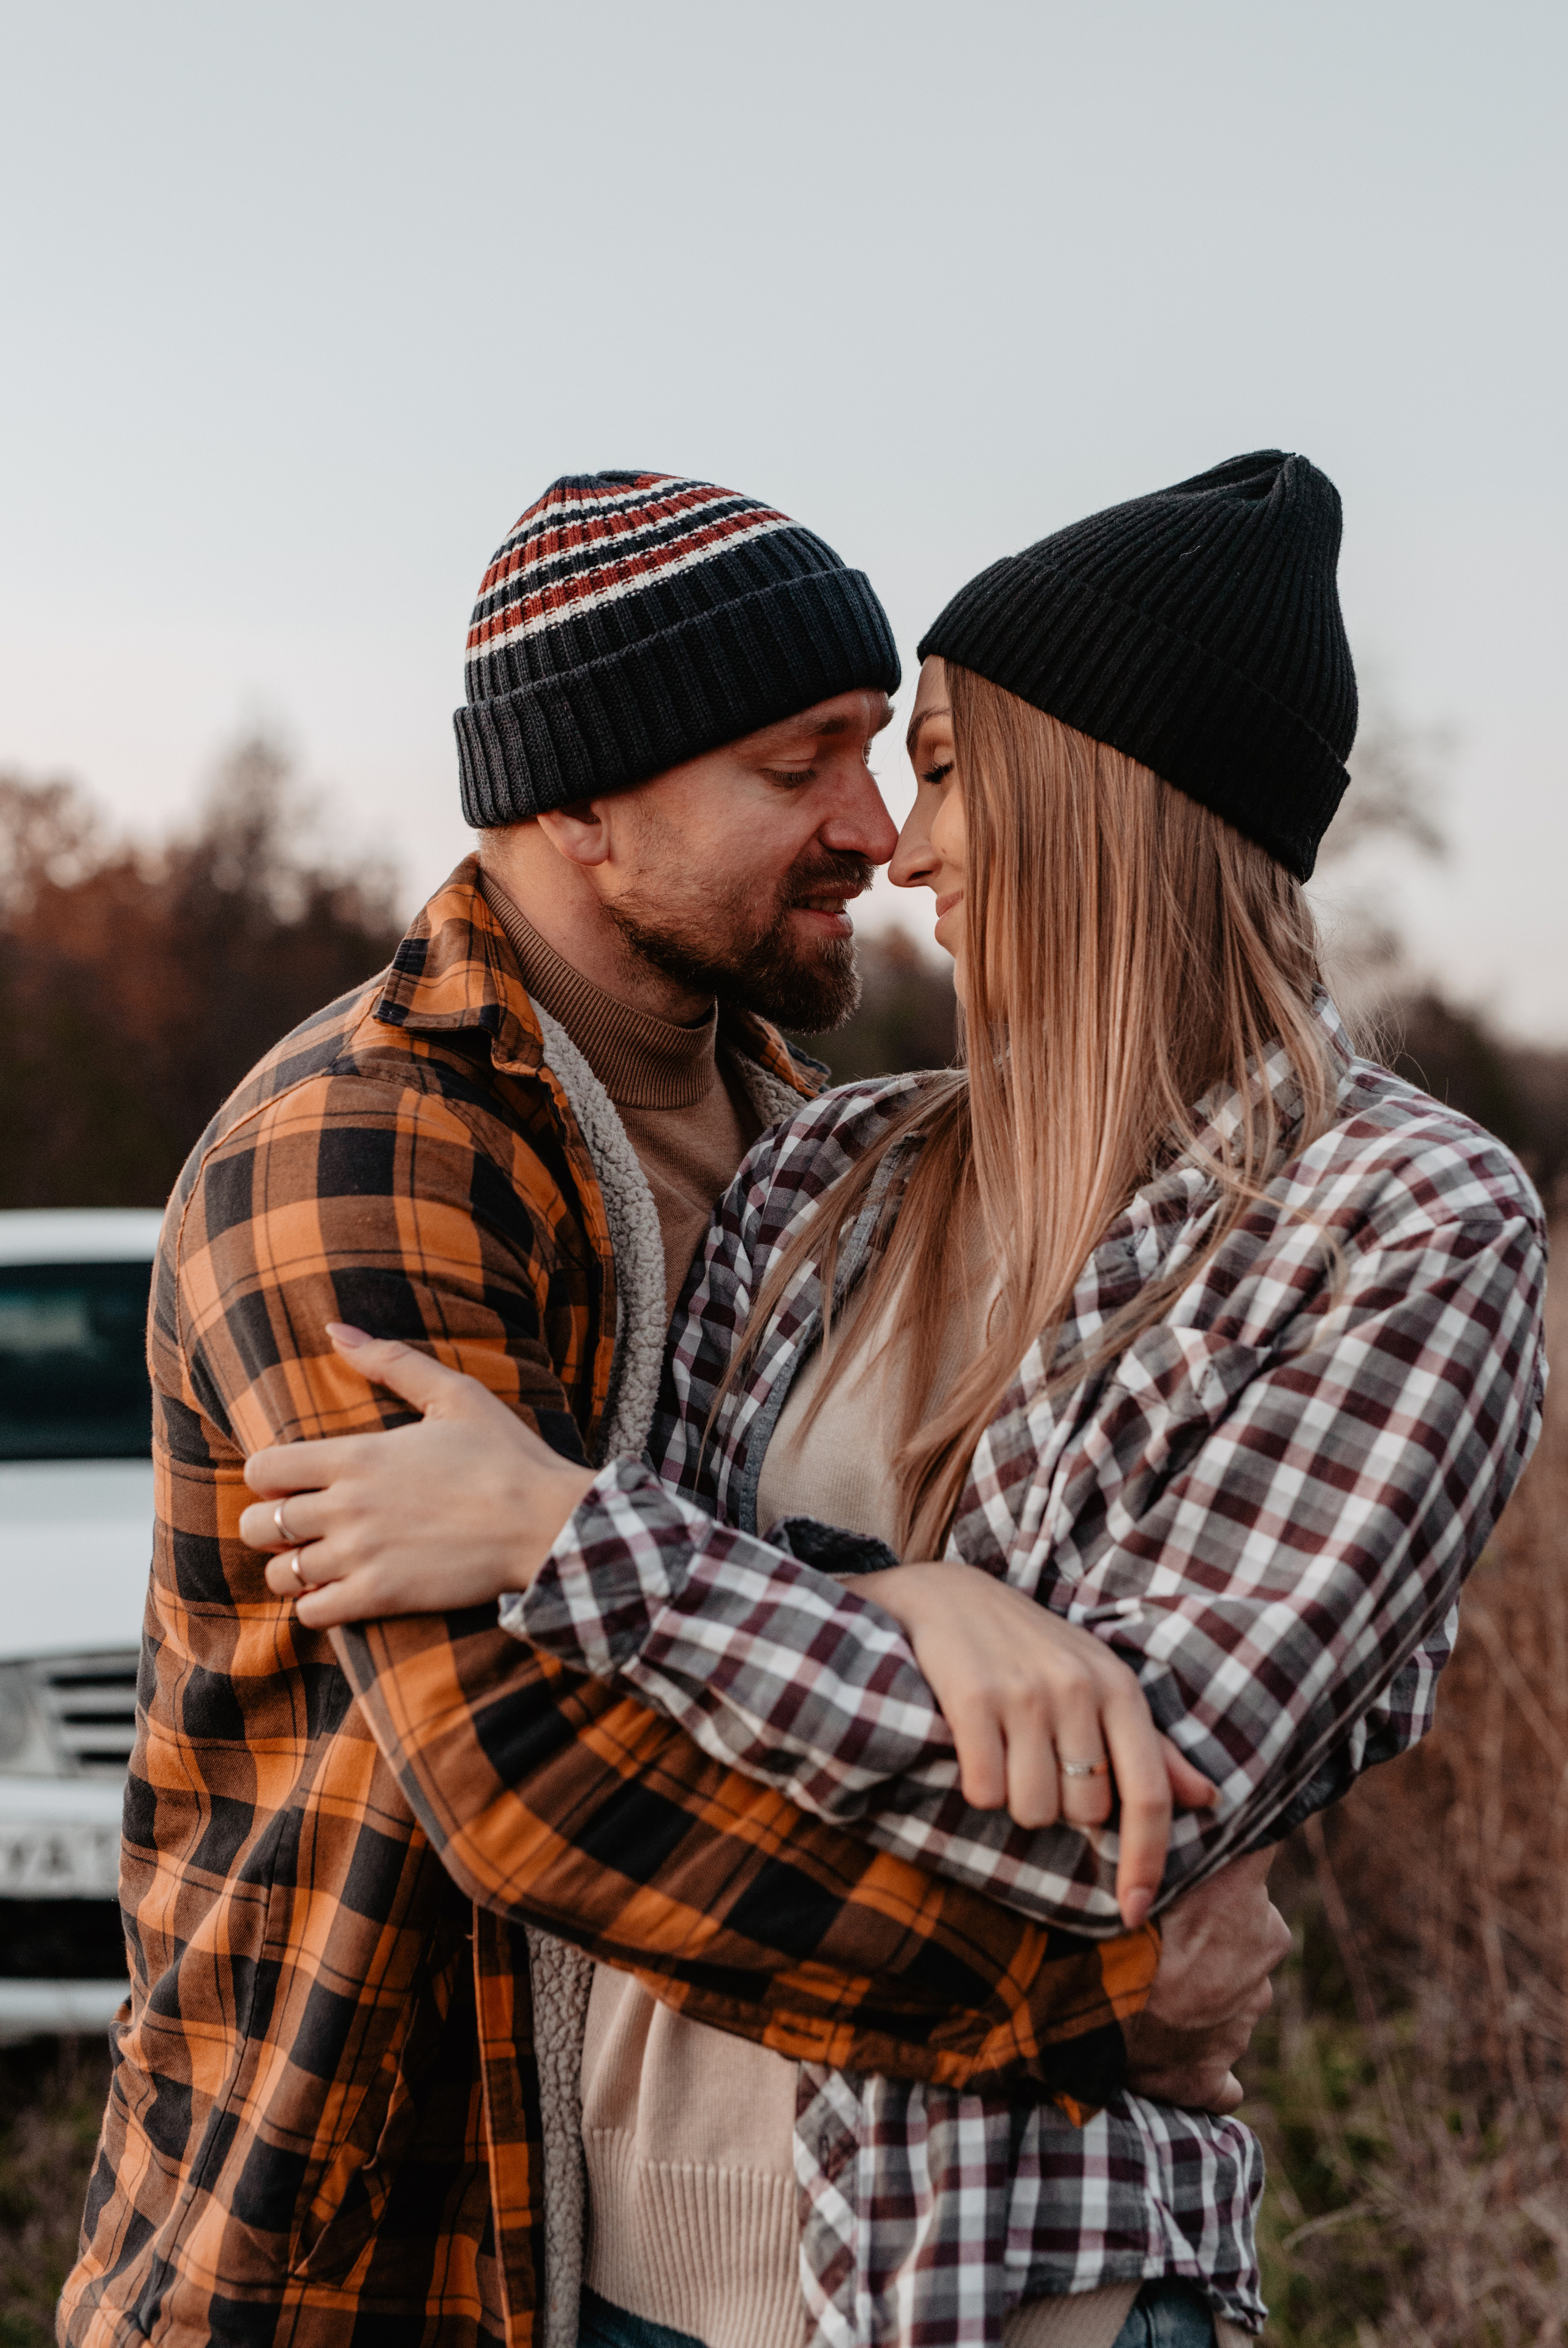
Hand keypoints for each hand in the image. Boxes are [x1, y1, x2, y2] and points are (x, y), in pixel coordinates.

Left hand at [240, 1325, 596, 1628]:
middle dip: (269, 1524)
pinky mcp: (381, 1597)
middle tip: (301, 1525)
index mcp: (356, 1456)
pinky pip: (313, 1614)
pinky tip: (341, 1591)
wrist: (548, 1523)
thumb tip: (334, 1329)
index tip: (292, 1482)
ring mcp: (361, 1556)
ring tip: (320, 1561)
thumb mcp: (454, 1393)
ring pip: (281, 1574)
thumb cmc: (506, 1456)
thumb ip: (389, 1360)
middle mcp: (347, 1507)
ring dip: (292, 1569)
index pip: (262, 1469)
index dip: (267, 1477)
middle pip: (258, 1525)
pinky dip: (316, 1605)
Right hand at [855, 1561, 1216, 1930]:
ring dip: (1013, 1799)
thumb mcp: (1098, 1682)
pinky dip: (976, 1786)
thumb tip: (1210, 1799)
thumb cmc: (1030, 1648)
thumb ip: (1152, 1745)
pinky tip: (971, 1749)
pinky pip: (984, 1791)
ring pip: (1031, 1809)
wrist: (945, 1594)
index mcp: (1119, 1687)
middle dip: (1057, 1805)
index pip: (1148, 1792)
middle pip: (1082, 1811)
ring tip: (1001, 1751)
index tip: (1136, 1912)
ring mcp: (1025, 1692)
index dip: (1147, 1860)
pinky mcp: (972, 1697)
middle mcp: (1078, 1687)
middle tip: (1033, 1761)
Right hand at [1121, 1850, 1291, 2110]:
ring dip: (1195, 1993)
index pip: (1254, 1879)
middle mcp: (1261, 1977)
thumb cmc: (1129, 1919)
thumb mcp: (1172, 1856)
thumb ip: (1209, 1832)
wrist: (1095, 2002)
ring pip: (1225, 2001)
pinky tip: (1172, 2050)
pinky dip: (1201, 2064)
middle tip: (1155, 1928)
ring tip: (1144, 1979)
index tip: (1190, 1875)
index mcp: (1263, 1923)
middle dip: (1208, 1938)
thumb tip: (1233, 1795)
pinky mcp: (1207, 2078)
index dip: (1222, 1877)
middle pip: (1241, 1943)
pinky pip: (1217, 2079)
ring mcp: (1237, 2030)